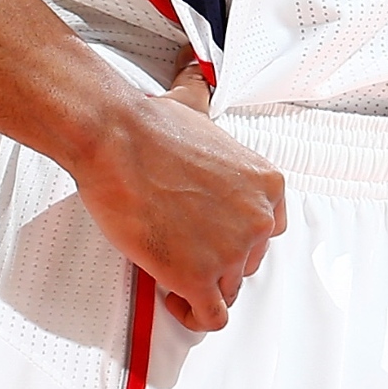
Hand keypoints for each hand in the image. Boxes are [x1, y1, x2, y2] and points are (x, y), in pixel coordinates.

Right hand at [69, 64, 286, 333]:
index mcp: (266, 185)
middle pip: (247, 262)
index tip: (211, 234)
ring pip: (228, 290)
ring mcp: (232, 252)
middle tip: (183, 249)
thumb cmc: (151, 128)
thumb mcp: (196, 108)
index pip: (268, 230)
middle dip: (217, 260)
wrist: (119, 143)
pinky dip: (194, 315)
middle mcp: (258, 220)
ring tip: (171, 269)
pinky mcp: (199, 278)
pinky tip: (173, 297)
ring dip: (201, 286)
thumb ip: (203, 99)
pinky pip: (211, 317)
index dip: (237, 236)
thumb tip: (193, 70)